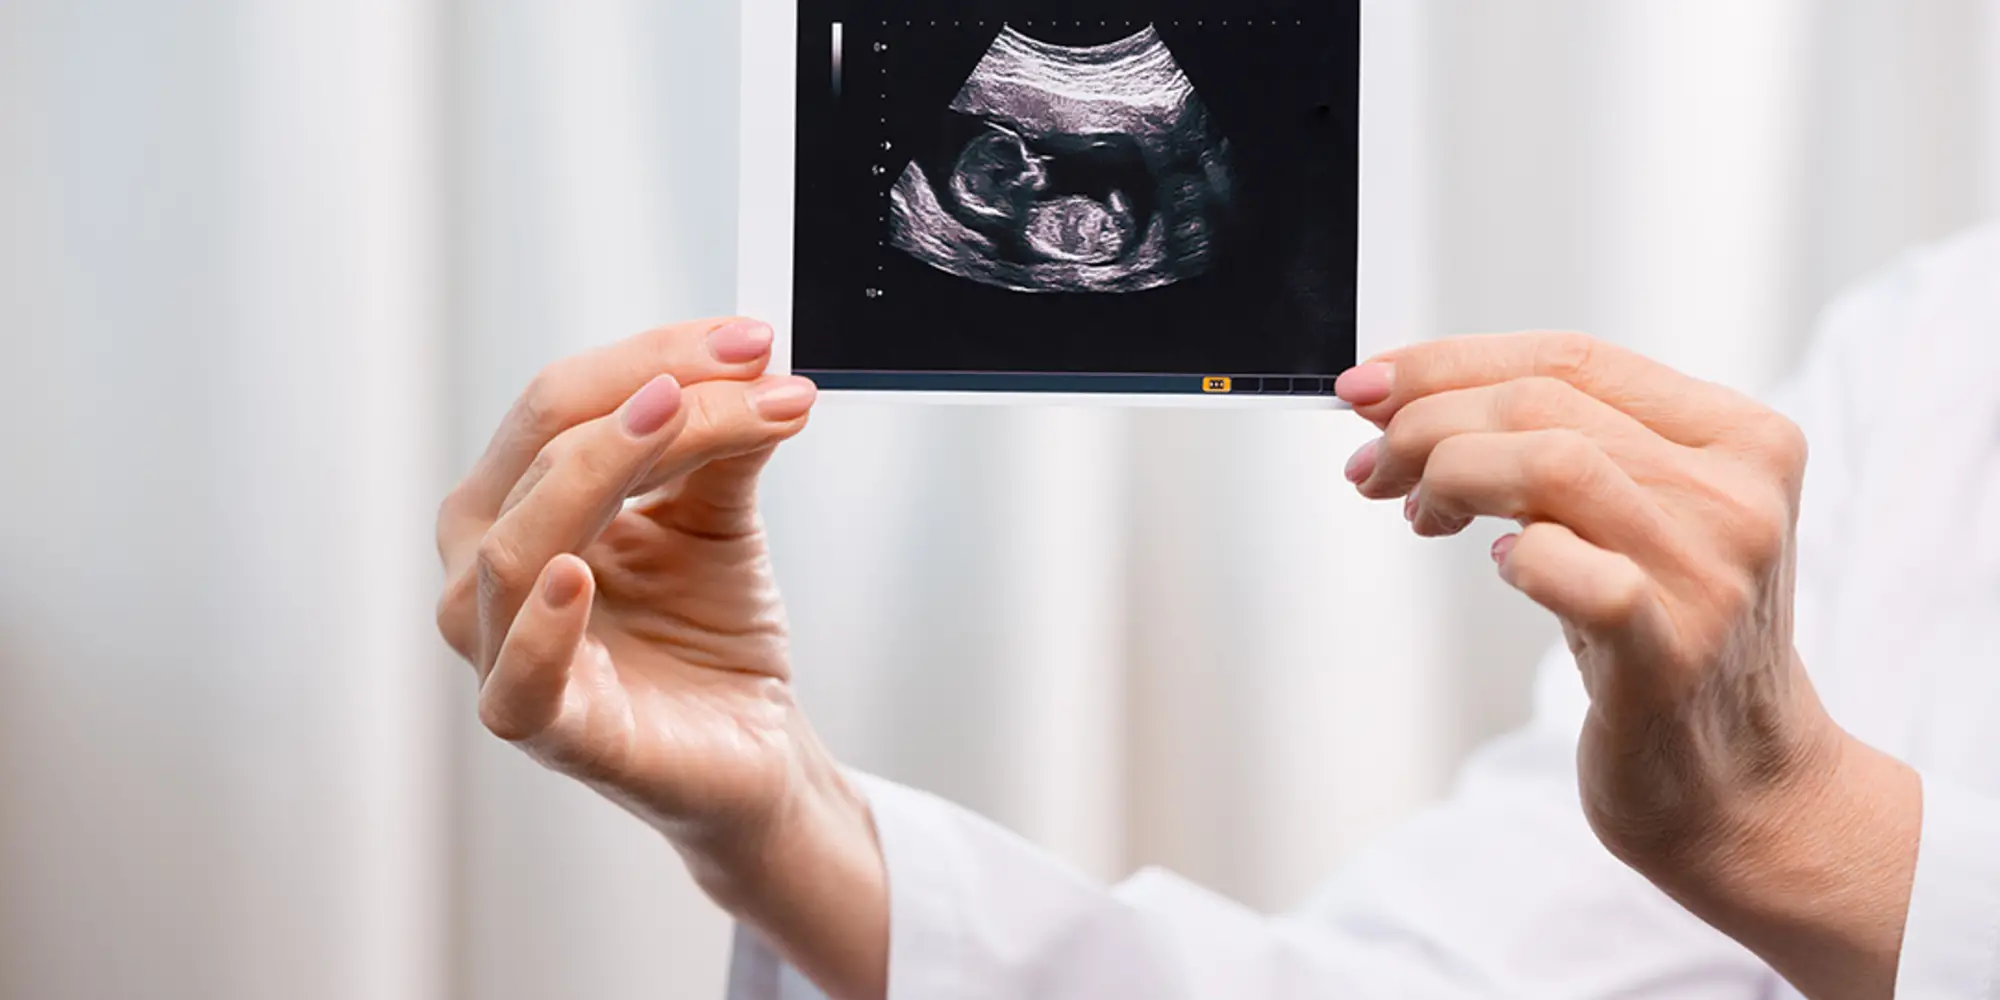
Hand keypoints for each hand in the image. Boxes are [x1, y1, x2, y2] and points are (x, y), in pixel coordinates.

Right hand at [434, 318, 887, 999]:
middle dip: (649, 393)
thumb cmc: (707, 632)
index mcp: (517, 505)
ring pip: (517, 546)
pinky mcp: (545, 728)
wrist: (753, 746)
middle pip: (540, 451)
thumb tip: (755, 361)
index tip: (754, 340)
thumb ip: (721, 442)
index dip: (654, 358)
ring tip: (680, 420)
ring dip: (603, 467)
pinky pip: (517, 678)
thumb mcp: (715, 515)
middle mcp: (488, 568)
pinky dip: (539, 628)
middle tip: (752, 370)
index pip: (558, 404)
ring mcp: (503, 650)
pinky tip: (578, 578)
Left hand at [1336, 333, 1919, 999]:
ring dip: (1448, 474)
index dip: (1451, 361)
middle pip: (1546, 403)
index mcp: (1739, 437)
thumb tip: (1404, 401)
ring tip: (1418, 513)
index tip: (1368, 385)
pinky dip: (1517, 556)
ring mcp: (1711, 572)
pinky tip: (1503, 567)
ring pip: (1552, 464)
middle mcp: (1738, 493)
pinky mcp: (1671, 651)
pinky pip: (1569, 568)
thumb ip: (1555, 450)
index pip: (1572, 356)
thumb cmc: (1664, 640)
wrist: (1742, 783)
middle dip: (1427, 421)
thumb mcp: (1633, 523)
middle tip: (1370, 465)